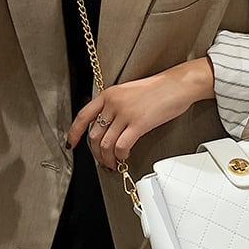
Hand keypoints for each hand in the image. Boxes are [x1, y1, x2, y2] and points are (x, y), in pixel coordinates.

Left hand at [67, 59, 214, 170]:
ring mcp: (125, 113)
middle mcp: (113, 103)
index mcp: (109, 94)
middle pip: (94, 135)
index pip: (83, 116)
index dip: (74, 133)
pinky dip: (121, 156)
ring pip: (106, 144)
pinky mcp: (139, 123)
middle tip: (103, 161)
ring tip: (114, 163)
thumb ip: (115, 106)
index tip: (71, 144)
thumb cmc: (158, 89)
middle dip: (96, 153)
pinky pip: (121, 146)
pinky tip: (125, 157)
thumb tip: (108, 126)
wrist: (177, 85)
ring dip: (108, 159)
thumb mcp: (129, 92)